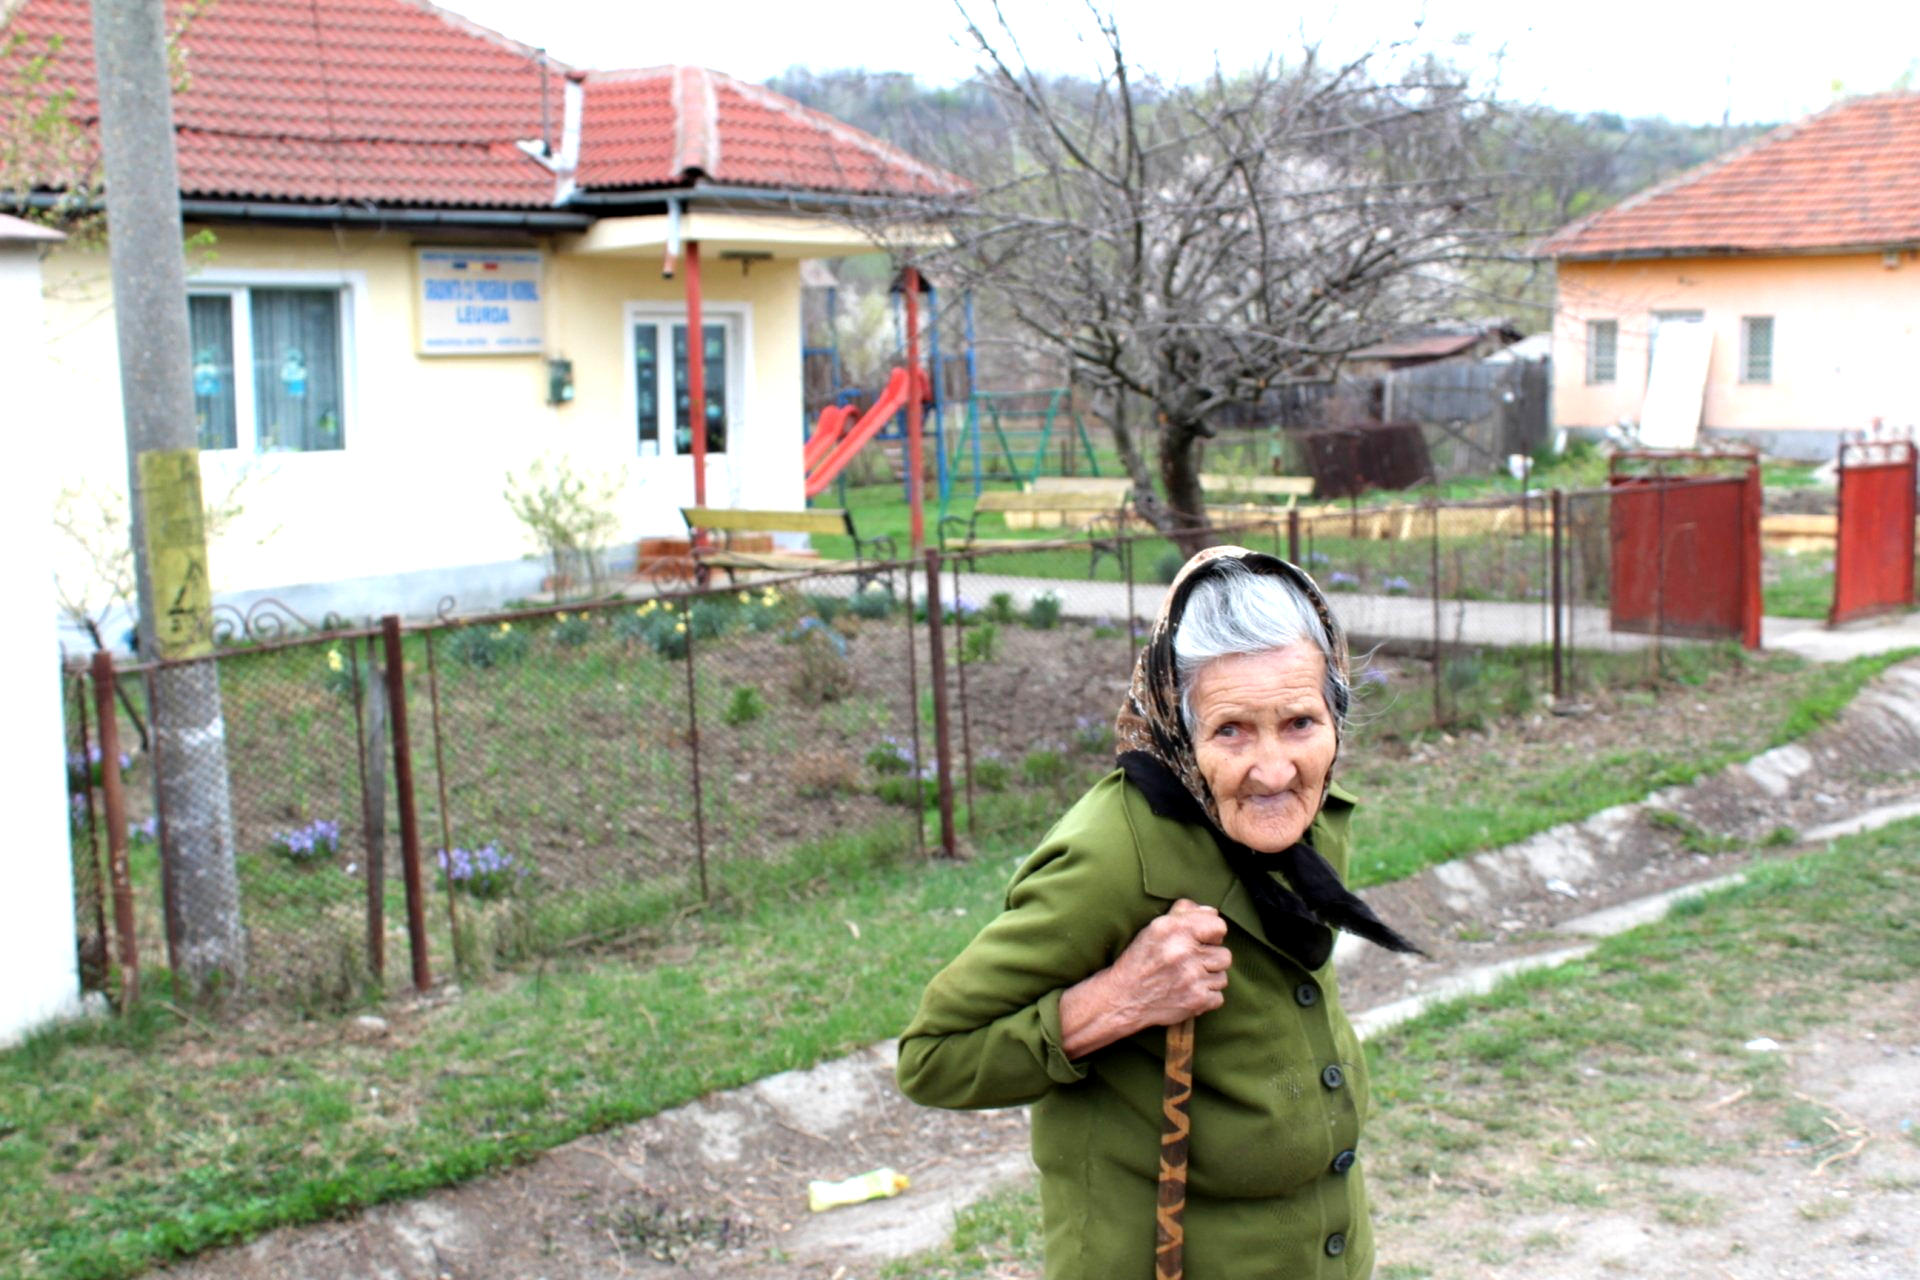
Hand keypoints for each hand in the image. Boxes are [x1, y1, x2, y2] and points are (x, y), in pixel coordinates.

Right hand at [1060, 899, 1230, 1057]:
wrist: (1123, 997)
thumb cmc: (1140, 960)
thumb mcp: (1155, 928)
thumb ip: (1184, 913)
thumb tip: (1211, 911)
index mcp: (1174, 929)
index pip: (1219, 926)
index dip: (1213, 935)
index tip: (1202, 941)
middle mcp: (1184, 952)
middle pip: (1224, 954)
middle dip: (1210, 959)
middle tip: (1192, 963)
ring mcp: (1192, 978)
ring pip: (1223, 977)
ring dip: (1209, 979)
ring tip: (1189, 979)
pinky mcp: (1196, 1001)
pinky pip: (1218, 997)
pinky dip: (1206, 998)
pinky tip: (1188, 993)